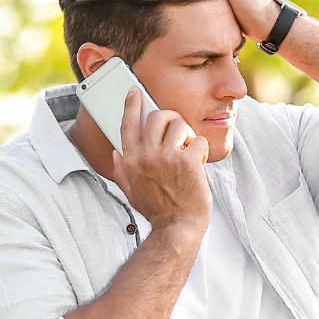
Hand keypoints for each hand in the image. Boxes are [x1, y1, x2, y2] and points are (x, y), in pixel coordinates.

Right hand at [114, 88, 210, 238]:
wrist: (177, 227)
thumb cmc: (157, 210)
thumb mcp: (131, 191)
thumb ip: (122, 171)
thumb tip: (116, 154)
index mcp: (131, 161)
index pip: (127, 124)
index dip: (131, 104)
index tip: (135, 91)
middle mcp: (147, 156)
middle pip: (157, 116)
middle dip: (170, 117)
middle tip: (177, 130)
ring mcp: (168, 157)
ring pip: (179, 124)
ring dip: (187, 135)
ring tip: (189, 150)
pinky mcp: (188, 162)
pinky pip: (199, 141)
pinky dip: (202, 150)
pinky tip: (199, 164)